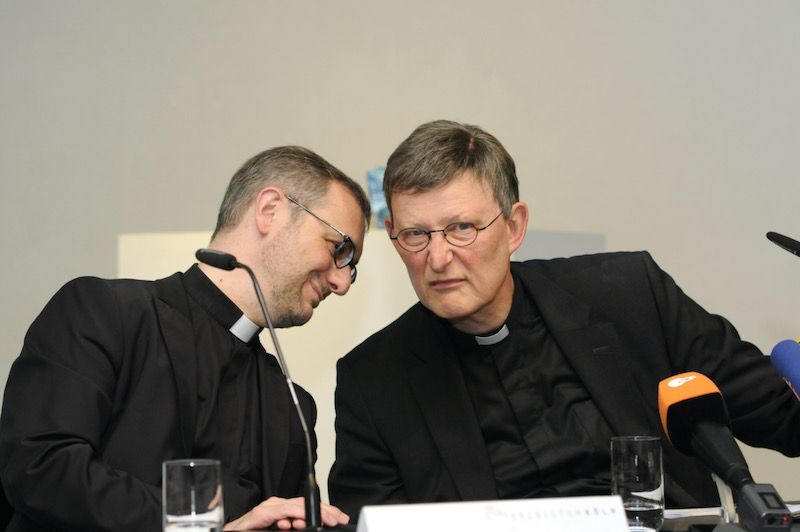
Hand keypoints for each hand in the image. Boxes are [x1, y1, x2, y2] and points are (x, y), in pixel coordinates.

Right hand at [223, 496, 349, 529]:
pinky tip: (302, 521)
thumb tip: (308, 528)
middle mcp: (277, 505)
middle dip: (325, 510)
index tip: (339, 518)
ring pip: (297, 505)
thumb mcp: (279, 531)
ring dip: (314, 513)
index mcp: (283, 510)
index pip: (308, 506)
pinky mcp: (262, 512)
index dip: (326, 511)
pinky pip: (283, 511)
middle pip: (306, 503)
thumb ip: (292, 528)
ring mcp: (270, 507)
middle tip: (338, 519)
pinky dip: (295, 515)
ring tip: (326, 520)